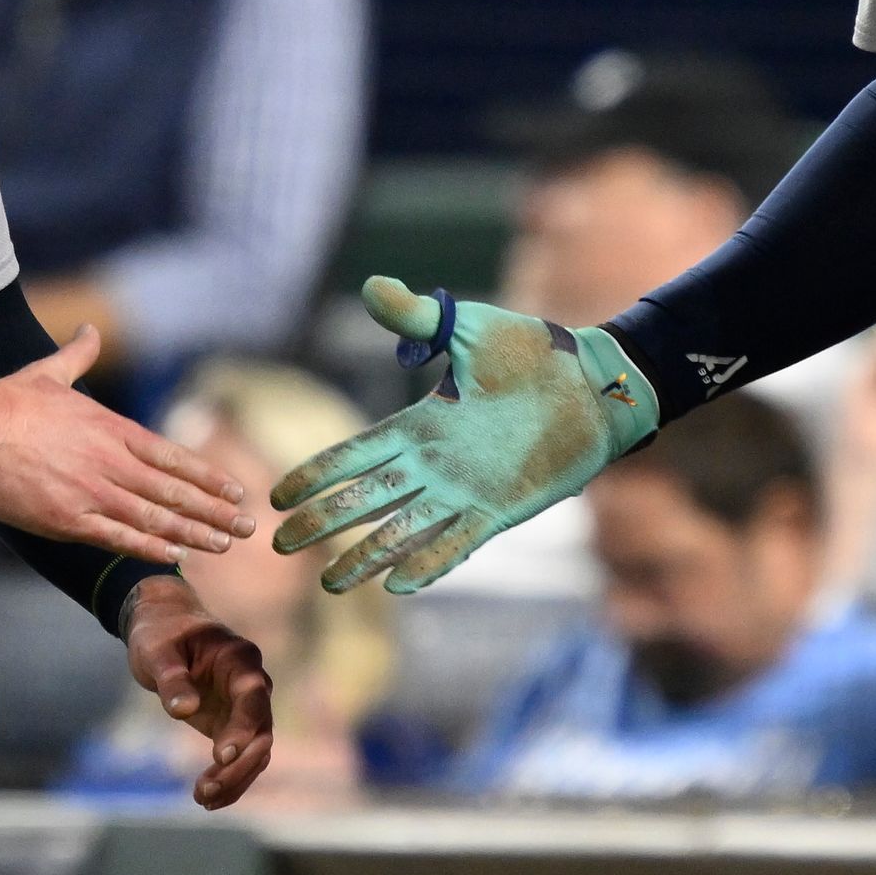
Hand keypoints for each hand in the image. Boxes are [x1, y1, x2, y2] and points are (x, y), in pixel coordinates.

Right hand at [0, 326, 253, 565]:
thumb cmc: (5, 402)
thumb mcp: (50, 372)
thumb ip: (79, 354)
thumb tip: (90, 328)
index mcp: (111, 428)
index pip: (173, 456)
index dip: (208, 476)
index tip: (236, 490)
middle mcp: (110, 461)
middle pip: (174, 491)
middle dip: (215, 510)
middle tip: (249, 526)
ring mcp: (91, 491)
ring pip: (154, 517)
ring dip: (194, 532)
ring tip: (224, 545)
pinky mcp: (67, 518)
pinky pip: (118, 537)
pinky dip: (150, 547)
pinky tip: (176, 555)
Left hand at [121, 576, 273, 810]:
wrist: (165, 626)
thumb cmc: (161, 633)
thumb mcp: (157, 652)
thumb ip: (172, 679)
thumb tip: (184, 711)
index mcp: (239, 659)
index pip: (253, 697)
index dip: (243, 727)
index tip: (220, 756)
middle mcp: (252, 684)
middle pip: (262, 732)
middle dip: (238, 765)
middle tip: (206, 789)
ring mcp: (245, 706)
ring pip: (257, 751)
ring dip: (235, 778)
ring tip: (202, 799)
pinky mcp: (232, 723)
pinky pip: (241, 757)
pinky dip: (229, 778)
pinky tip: (206, 798)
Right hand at [269, 277, 660, 593]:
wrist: (595, 384)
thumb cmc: (535, 354)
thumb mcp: (471, 330)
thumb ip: (420, 319)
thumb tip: (372, 288)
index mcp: (421, 424)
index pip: (355, 454)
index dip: (318, 474)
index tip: (280, 497)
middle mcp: (435, 463)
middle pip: (367, 497)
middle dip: (325, 521)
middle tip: (281, 545)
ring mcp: (465, 490)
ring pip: (402, 530)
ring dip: (366, 554)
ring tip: (331, 583)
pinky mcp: (500, 510)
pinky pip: (456, 543)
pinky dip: (428, 563)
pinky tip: (398, 586)